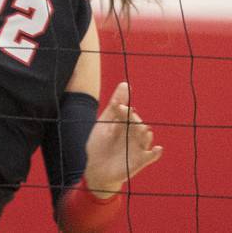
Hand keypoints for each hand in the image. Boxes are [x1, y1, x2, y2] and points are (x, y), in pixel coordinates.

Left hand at [83, 82, 163, 196]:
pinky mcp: (140, 160)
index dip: (124, 109)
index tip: (119, 106)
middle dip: (133, 119)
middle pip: (137, 123)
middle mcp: (133, 133)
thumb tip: (125, 84)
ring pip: (145, 137)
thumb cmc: (99, 143)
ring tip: (143, 130)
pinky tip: (157, 148)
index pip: (128, 112)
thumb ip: (114, 105)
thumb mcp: (104, 122)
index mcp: (124, 123)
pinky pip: (151, 156)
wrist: (96, 167)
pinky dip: (155, 153)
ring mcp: (137, 146)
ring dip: (144, 133)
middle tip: (127, 115)